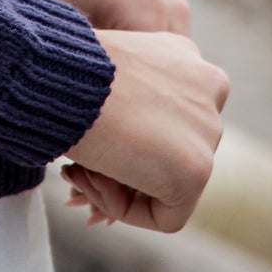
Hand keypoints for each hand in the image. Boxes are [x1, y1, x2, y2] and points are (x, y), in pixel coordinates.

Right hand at [63, 28, 228, 234]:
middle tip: (76, 164)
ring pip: (167, 184)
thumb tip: (123, 137)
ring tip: (76, 172)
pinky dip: (125, 210)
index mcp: (187, 56)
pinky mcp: (196, 170)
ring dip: (117, 185)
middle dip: (120, 164)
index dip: (121, 137)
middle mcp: (209, 88)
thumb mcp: (107, 69)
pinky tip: (91, 179)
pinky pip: (166, 215)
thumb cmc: (67, 68)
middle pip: (168, 150)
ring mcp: (208, 129)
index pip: (163, 117)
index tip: (86, 136)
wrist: (62, 75)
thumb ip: (127, 100)